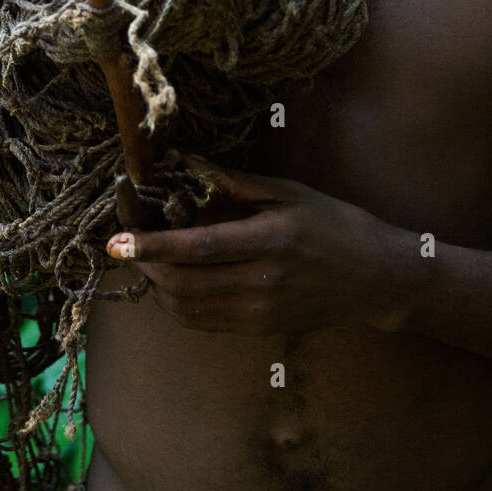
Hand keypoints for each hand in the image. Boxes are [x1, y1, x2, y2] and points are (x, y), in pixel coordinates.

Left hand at [107, 155, 399, 335]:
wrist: (375, 279)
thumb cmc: (335, 224)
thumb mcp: (289, 192)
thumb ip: (234, 180)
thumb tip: (186, 161)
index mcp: (269, 242)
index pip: (196, 248)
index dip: (151, 246)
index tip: (116, 239)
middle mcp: (261, 283)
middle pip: (183, 284)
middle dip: (145, 266)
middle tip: (126, 244)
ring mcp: (259, 312)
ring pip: (187, 308)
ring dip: (157, 286)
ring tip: (147, 260)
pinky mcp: (258, 329)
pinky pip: (203, 322)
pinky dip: (178, 303)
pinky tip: (173, 281)